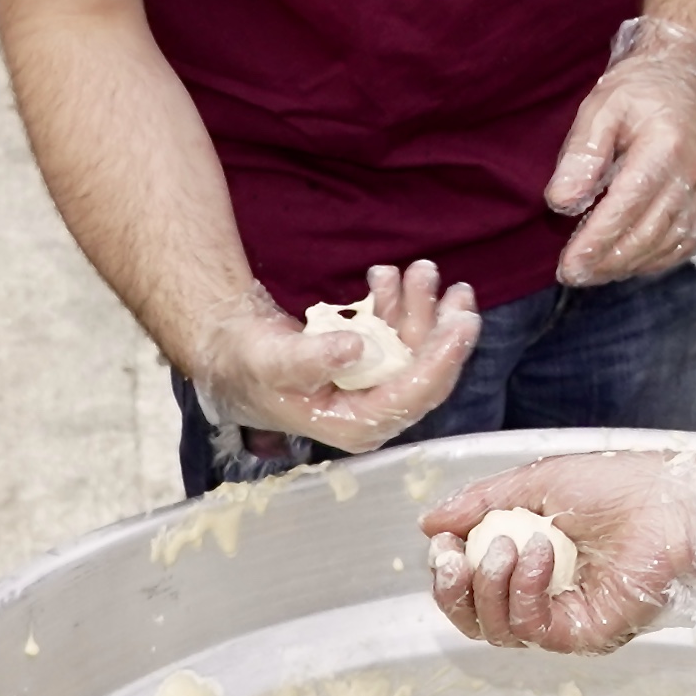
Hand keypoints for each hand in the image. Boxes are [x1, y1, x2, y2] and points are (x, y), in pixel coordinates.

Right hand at [182, 262, 481, 452]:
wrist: (231, 349)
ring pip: (416, 348)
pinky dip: (397, 304)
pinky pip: (398, 335)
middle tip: (459, 290)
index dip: (443, 360)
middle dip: (444, 329)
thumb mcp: (273, 361)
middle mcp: (373, 411)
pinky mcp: (371, 363)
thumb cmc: (249, 363)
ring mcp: (374, 386)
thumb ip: (312, 359)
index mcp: (355, 425)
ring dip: (421, 307)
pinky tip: (384, 279)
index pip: (412, 396)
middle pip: (425, 371)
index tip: (464, 323)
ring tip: (420, 270)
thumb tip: (357, 349)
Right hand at [424, 443, 695, 653]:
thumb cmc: (621, 487)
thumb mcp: (535, 485)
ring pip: (497, 631)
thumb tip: (429, 524)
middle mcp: (544, 599)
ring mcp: (564, 620)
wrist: (674, 502)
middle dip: (452, 590)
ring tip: (511, 543)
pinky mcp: (585, 636)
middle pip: (475, 620)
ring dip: (490, 585)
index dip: (447, 572)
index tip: (442, 542)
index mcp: (530, 566)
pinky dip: (524, 590)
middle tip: (452, 555)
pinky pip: (533, 629)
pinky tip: (538, 553)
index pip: (472, 588)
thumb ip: (481, 503)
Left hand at [546, 17, 695, 285]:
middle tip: (572, 274)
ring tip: (592, 270)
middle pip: (648, 235)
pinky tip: (626, 260)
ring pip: (667, 246)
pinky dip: (654, 260)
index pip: (627, 207)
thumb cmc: (643, 88)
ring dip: (627, 265)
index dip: (596, 243)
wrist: (689, 74)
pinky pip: (685, 245)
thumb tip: (562, 202)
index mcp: (666, 147)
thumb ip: (582, 154)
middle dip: (606, 262)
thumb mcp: (602, 106)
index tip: (568, 265)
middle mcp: (693, 174)